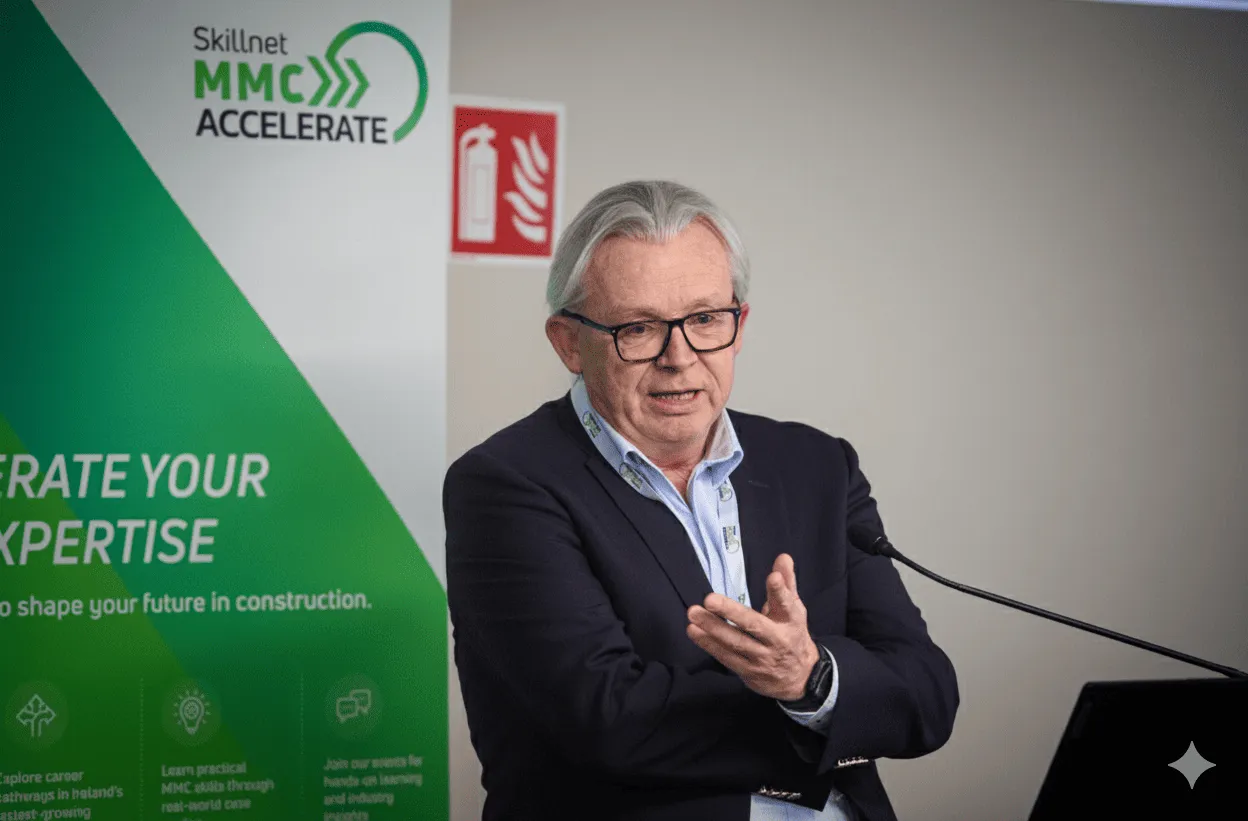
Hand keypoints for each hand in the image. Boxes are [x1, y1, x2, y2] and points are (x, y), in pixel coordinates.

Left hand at [686, 553, 818, 700]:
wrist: (800, 679)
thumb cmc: (792, 635)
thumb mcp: (794, 610)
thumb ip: (786, 583)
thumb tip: (783, 556)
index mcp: (791, 621)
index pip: (786, 604)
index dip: (780, 591)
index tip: (773, 577)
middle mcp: (777, 640)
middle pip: (754, 625)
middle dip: (731, 612)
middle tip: (709, 599)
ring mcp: (762, 658)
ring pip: (735, 642)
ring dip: (712, 628)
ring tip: (693, 613)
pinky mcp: (748, 671)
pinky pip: (726, 657)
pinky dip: (708, 644)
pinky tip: (694, 631)